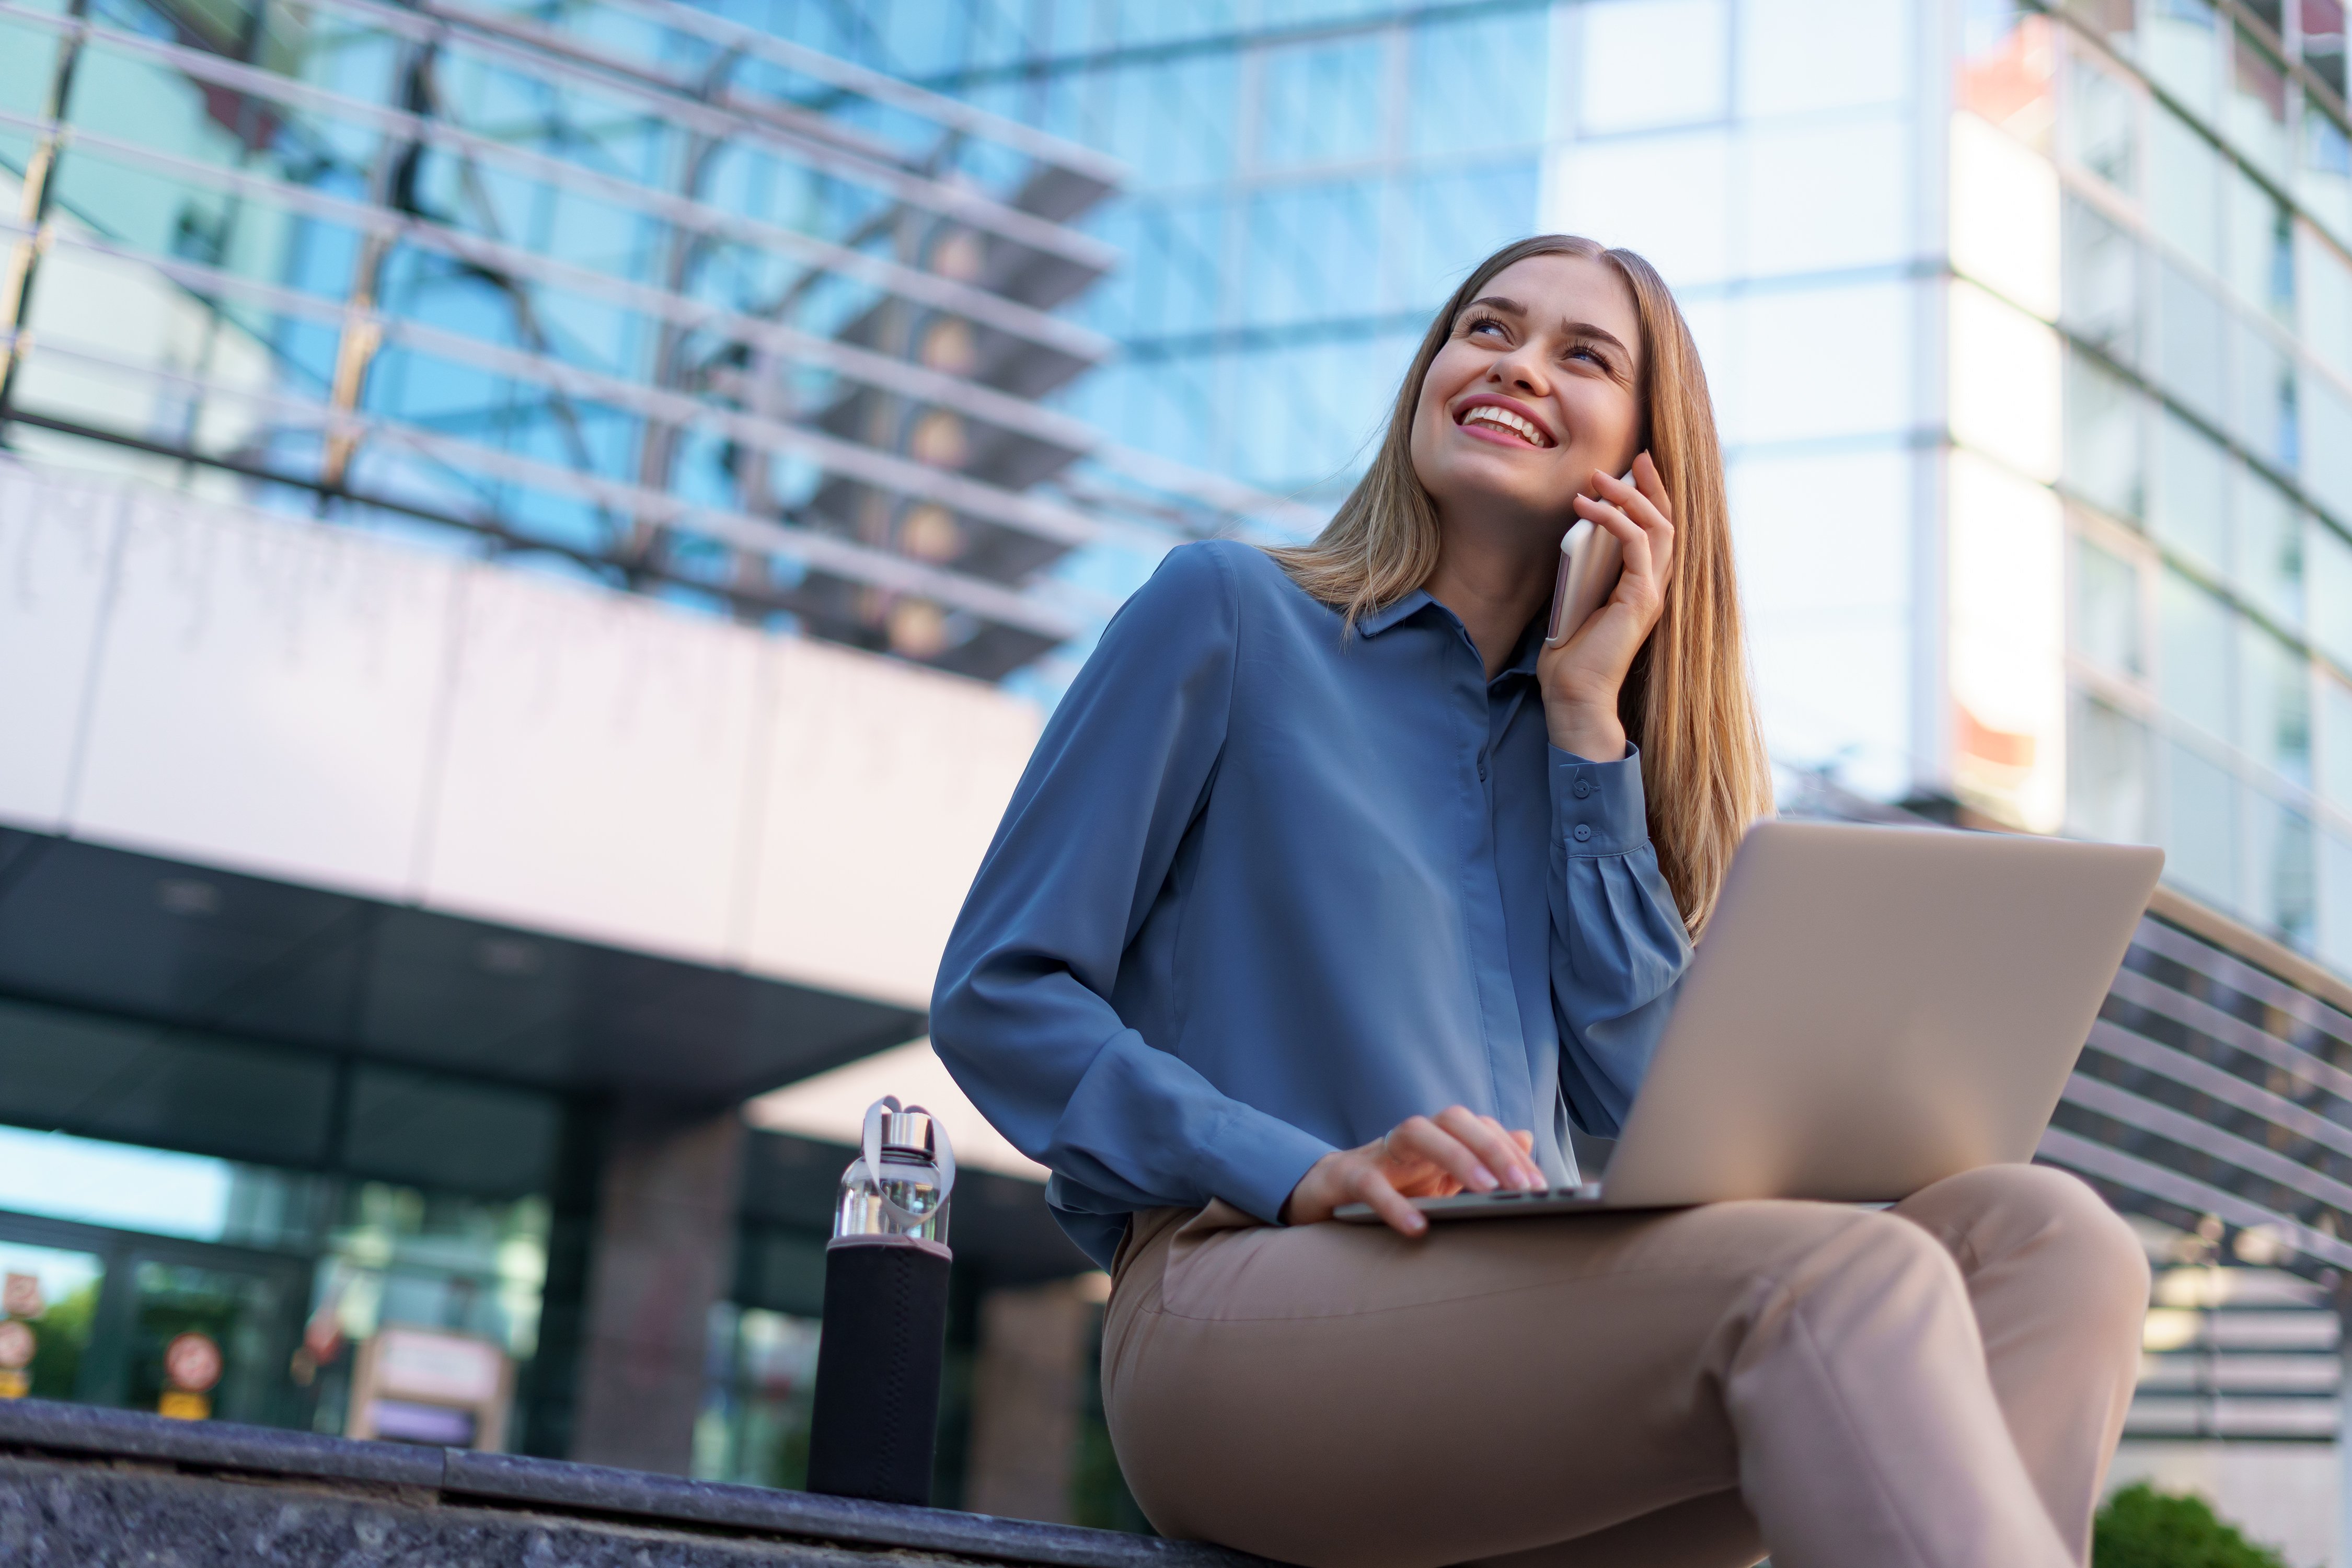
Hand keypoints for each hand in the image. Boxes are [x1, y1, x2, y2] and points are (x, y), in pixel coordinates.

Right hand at [1280, 1107, 1544, 1235]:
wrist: (1325, 1195)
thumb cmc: (1391, 1187)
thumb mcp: (1439, 1178)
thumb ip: (1479, 1159)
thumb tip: (1525, 1138)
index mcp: (1436, 1139)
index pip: (1479, 1126)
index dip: (1510, 1150)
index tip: (1539, 1186)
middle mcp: (1410, 1139)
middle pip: (1453, 1118)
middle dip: (1491, 1146)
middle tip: (1521, 1186)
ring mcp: (1378, 1154)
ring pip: (1415, 1132)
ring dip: (1455, 1155)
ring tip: (1486, 1190)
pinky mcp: (1347, 1178)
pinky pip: (1370, 1183)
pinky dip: (1393, 1203)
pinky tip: (1417, 1228)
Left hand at [1538, 451, 1674, 760]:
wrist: (1575, 696)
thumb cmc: (1570, 659)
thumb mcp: (1574, 603)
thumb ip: (1581, 576)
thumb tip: (1571, 544)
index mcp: (1641, 588)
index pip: (1657, 533)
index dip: (1652, 498)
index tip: (1637, 468)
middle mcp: (1654, 587)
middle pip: (1667, 522)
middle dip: (1652, 485)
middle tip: (1636, 457)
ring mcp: (1651, 592)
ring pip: (1657, 528)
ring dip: (1629, 496)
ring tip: (1599, 477)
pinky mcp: (1641, 598)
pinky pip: (1636, 545)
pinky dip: (1614, 521)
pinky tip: (1589, 509)